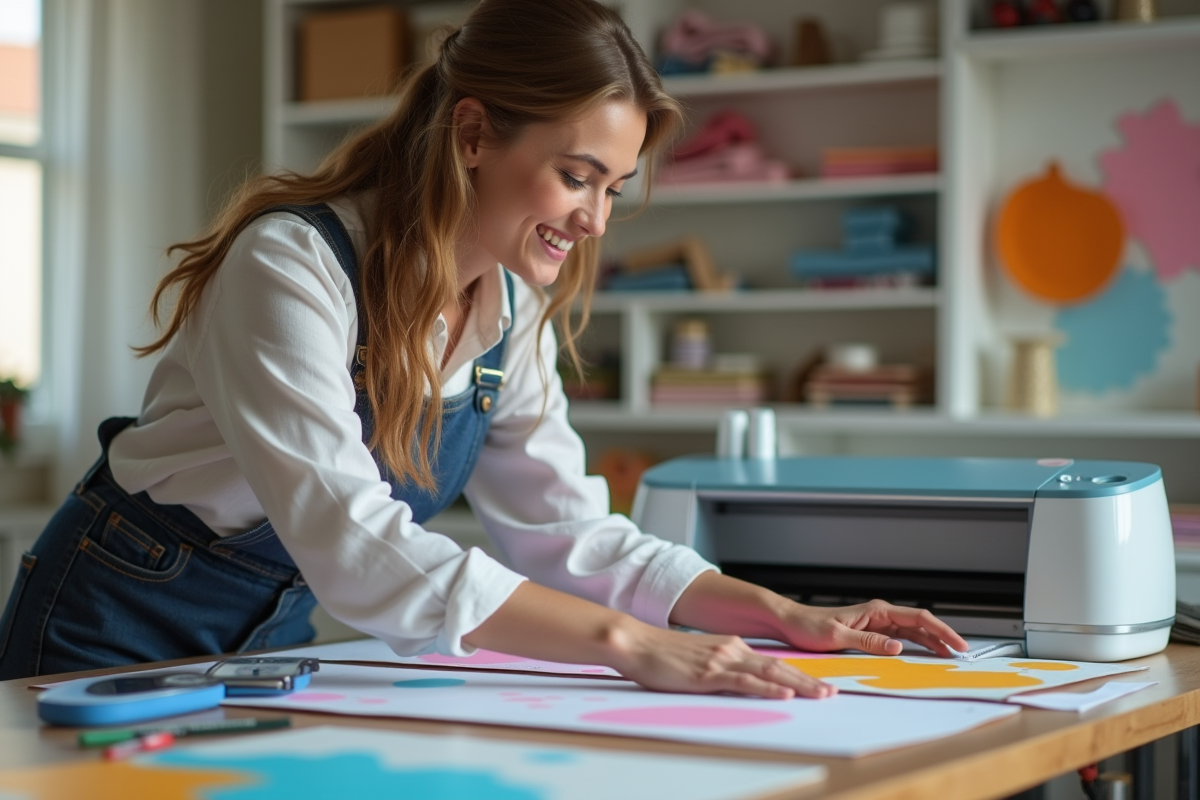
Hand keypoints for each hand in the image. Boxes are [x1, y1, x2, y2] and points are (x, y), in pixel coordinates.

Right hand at [608, 622, 835, 699]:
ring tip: (820, 695)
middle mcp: (732, 650)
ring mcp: (721, 661)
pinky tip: (784, 696)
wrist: (636, 643)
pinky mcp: (708, 674)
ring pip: (768, 674)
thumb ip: (719, 666)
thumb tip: (735, 679)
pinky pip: (745, 683)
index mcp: (730, 646)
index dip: (797, 674)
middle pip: (778, 667)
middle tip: (831, 693)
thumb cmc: (662, 654)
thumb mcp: (698, 658)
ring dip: (797, 686)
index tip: (817, 685)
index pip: (772, 662)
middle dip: (807, 681)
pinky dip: (767, 689)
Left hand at [778, 599, 969, 657]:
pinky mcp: (870, 631)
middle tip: (961, 652)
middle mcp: (879, 614)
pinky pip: (899, 636)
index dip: (941, 629)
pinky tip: (923, 653)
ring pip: (912, 630)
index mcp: (876, 611)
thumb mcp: (837, 637)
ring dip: (930, 641)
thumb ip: (868, 642)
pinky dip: (914, 644)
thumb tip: (898, 646)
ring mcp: (876, 622)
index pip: (917, 617)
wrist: (792, 622)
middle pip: (919, 623)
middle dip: (942, 636)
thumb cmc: (810, 626)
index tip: (957, 643)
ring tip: (948, 655)